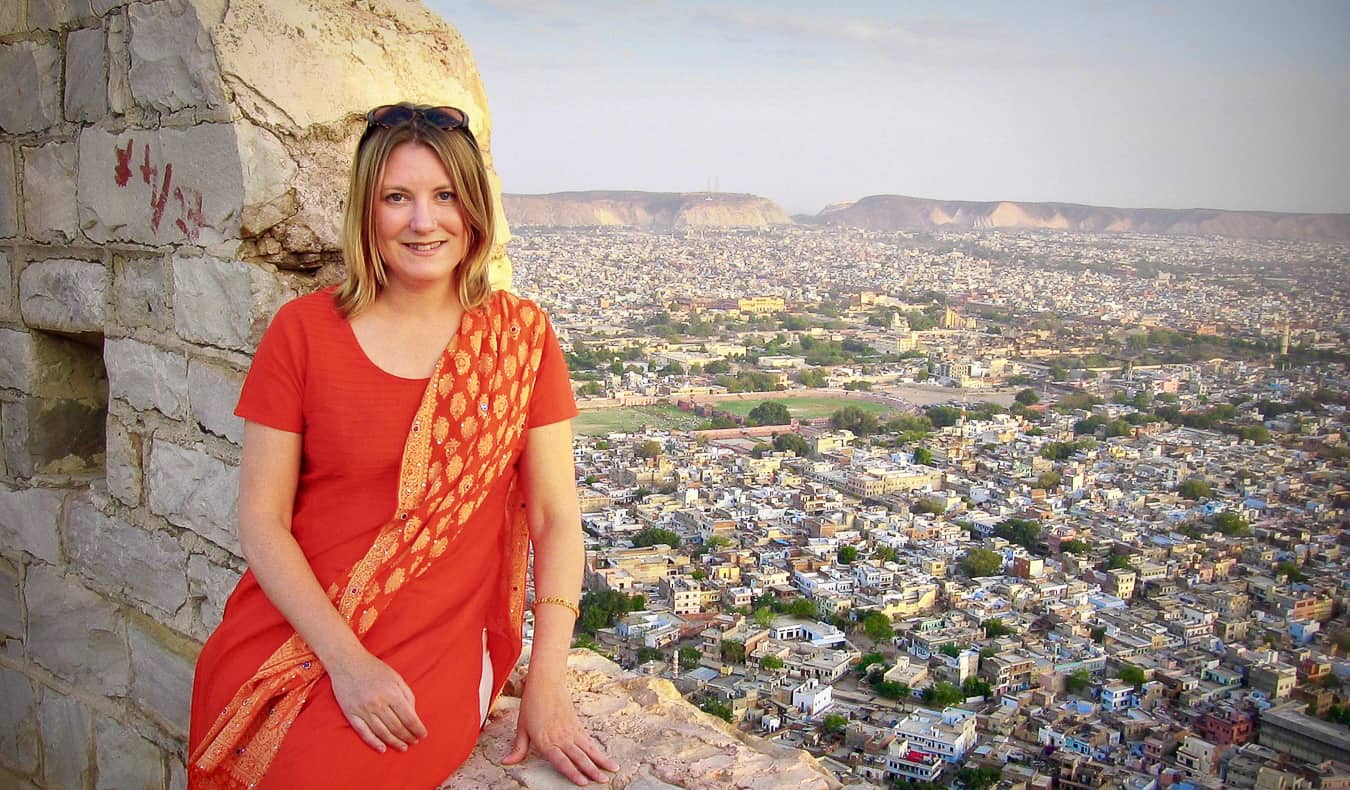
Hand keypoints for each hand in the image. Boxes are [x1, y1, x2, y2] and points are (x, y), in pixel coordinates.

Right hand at [328, 648, 427, 752]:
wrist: (347, 662)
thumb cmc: (374, 669)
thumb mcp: (396, 678)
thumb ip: (407, 695)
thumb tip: (413, 715)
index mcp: (392, 693)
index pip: (409, 718)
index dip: (417, 729)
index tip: (422, 735)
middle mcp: (378, 704)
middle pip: (396, 727)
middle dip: (407, 737)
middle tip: (414, 742)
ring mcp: (363, 710)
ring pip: (382, 732)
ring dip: (394, 742)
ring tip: (403, 747)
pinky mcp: (351, 714)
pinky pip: (364, 732)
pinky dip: (374, 742)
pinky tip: (382, 748)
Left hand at [502, 675, 617, 784]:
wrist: (546, 682)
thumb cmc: (532, 704)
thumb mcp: (521, 728)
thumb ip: (518, 749)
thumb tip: (506, 762)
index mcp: (546, 741)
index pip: (562, 761)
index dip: (573, 773)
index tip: (583, 783)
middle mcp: (561, 738)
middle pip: (580, 757)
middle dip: (592, 771)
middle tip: (604, 781)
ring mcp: (571, 731)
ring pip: (589, 749)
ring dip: (601, 760)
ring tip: (612, 770)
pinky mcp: (577, 724)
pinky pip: (589, 740)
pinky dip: (598, 750)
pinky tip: (604, 756)